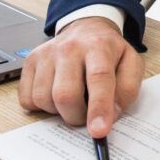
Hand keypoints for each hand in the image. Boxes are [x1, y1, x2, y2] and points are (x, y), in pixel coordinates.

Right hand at [17, 16, 143, 137]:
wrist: (86, 28)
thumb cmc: (108, 51)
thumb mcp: (131, 63)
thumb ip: (127, 89)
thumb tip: (111, 114)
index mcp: (98, 46)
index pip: (98, 78)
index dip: (99, 108)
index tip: (99, 131)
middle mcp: (69, 48)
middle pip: (66, 94)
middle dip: (77, 116)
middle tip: (86, 115)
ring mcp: (46, 54)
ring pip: (44, 99)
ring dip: (60, 111)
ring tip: (73, 99)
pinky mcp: (30, 61)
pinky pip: (28, 98)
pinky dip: (41, 106)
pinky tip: (55, 95)